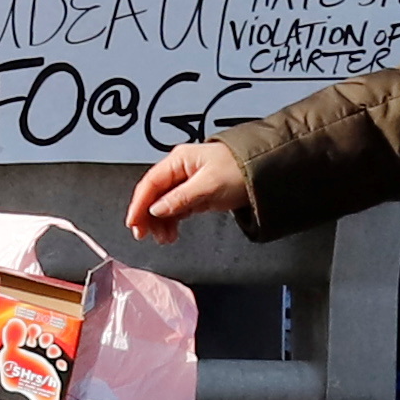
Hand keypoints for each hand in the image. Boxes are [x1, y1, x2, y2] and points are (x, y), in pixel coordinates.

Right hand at [124, 141, 255, 242]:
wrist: (266, 170)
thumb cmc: (240, 170)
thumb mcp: (209, 185)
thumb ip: (180, 198)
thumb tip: (156, 209)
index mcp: (179, 160)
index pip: (150, 183)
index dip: (139, 204)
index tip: (133, 222)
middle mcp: (180, 170)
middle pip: (154, 194)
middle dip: (147, 215)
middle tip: (143, 235)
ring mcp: (188, 182)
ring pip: (164, 204)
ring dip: (160, 222)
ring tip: (164, 239)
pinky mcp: (197, 194)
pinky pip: (176, 209)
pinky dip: (172, 221)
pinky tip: (171, 233)